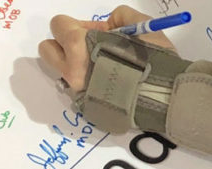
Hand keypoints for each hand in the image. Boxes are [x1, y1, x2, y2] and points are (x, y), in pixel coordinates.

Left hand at [38, 5, 175, 90]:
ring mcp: (78, 90)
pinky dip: (87, 85)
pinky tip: (108, 85)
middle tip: (86, 48)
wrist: (165, 97)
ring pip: (61, 72)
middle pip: (47, 49)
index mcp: (79, 43)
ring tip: (100, 69)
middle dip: (63, 45)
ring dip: (74, 66)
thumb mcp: (140, 25)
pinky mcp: (86, 107)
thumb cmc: (152, 59)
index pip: (58, 24)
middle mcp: (72, 67)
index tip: (93, 31)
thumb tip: (108, 27)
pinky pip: (76, 90)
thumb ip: (118, 19)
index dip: (76, 25)